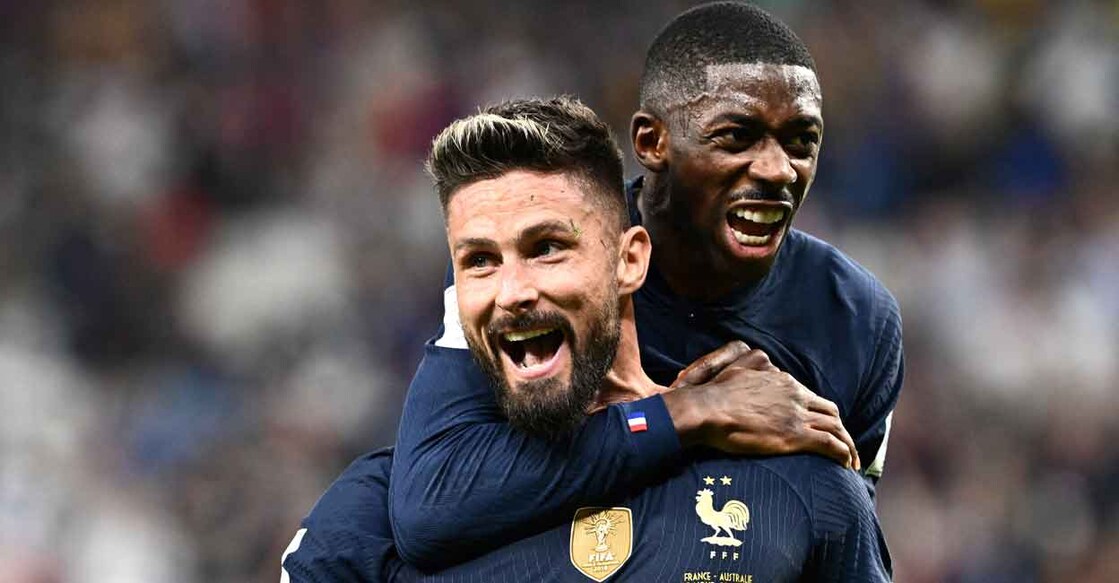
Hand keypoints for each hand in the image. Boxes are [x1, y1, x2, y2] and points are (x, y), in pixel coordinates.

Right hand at [663, 341, 859, 469]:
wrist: (707, 409)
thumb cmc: (713, 396)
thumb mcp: (736, 375)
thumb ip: (751, 376)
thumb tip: (752, 376)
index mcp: (781, 381)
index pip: (810, 396)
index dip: (819, 413)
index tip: (820, 425)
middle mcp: (795, 394)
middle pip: (829, 410)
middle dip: (838, 427)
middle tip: (842, 443)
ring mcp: (797, 414)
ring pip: (836, 427)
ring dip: (847, 444)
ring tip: (850, 459)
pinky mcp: (796, 435)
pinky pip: (830, 443)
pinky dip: (842, 453)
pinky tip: (845, 464)